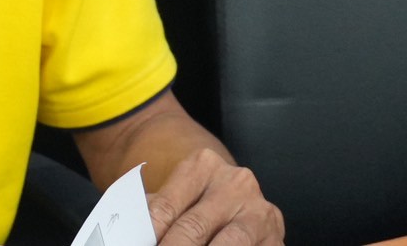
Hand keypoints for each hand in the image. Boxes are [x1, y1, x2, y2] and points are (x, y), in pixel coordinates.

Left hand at [146, 148, 282, 244]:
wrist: (241, 203)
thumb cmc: (199, 202)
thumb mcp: (179, 196)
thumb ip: (156, 211)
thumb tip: (130, 233)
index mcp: (203, 166)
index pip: (165, 206)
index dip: (149, 234)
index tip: (138, 245)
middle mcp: (236, 184)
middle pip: (193, 227)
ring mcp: (260, 212)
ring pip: (226, 244)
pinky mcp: (276, 239)